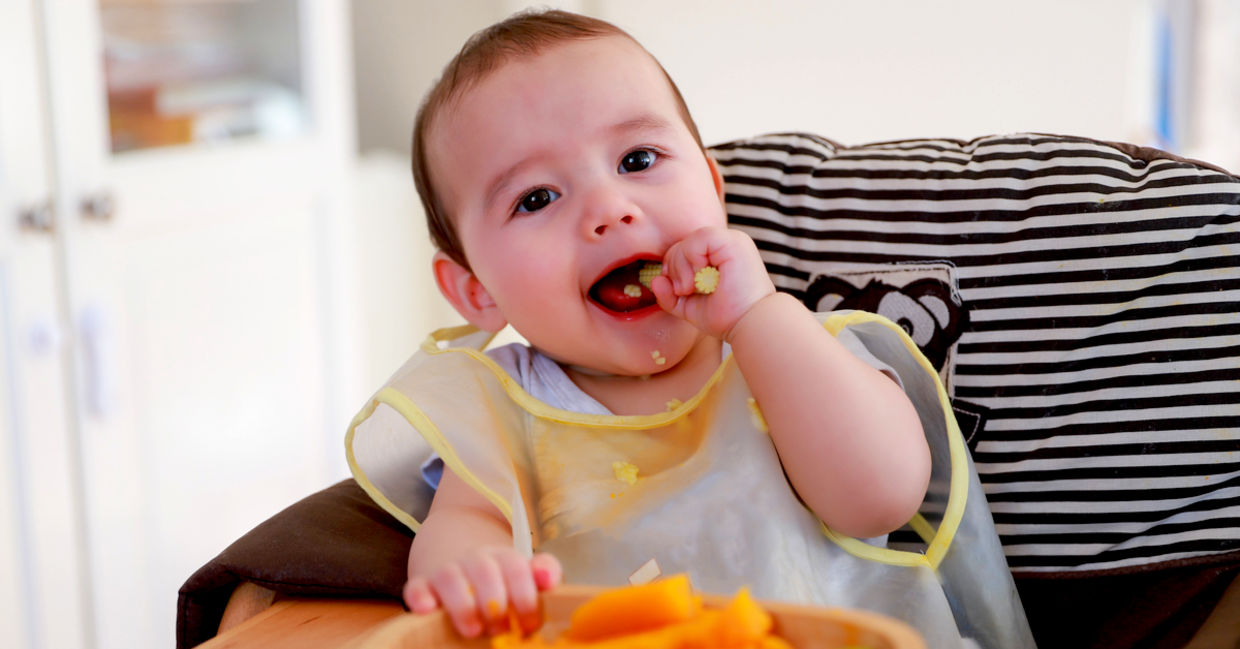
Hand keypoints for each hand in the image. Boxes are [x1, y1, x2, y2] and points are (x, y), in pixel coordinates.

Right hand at [403, 548, 561, 637]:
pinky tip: (429, 610)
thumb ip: (544, 572)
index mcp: (504, 558)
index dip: (525, 597)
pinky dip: (419, 597)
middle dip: (494, 602)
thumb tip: (549, 579)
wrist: (462, 563)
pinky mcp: (422, 585)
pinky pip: (415, 586)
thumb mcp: (525, 574)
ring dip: (462, 604)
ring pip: (449, 576)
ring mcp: (447, 571)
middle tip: (500, 629)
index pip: (516, 567)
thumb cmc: (501, 580)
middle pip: (483, 569)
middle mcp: (475, 560)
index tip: (529, 625)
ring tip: (473, 630)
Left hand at [650, 226, 774, 339]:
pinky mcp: (732, 241)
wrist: (750, 325)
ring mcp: (730, 240)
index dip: (672, 270)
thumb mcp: (690, 307)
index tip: (680, 291)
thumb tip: (655, 280)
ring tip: (693, 288)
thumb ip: (670, 295)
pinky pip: (697, 240)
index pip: (681, 251)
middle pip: (680, 245)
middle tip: (686, 290)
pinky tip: (700, 279)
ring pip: (687, 242)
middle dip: (674, 270)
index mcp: (718, 255)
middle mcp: (725, 244)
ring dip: (681, 268)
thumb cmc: (727, 318)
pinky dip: (691, 261)